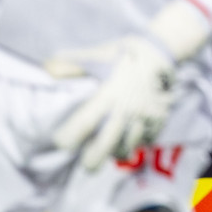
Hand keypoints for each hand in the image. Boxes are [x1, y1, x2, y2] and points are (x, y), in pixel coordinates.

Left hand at [47, 0, 210, 169]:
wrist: (164, 49)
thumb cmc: (127, 52)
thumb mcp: (100, 54)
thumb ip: (73, 64)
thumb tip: (47, 68)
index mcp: (108, 95)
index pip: (82, 126)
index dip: (66, 139)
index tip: (60, 140)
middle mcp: (126, 110)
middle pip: (103, 149)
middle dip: (90, 162)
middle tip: (84, 159)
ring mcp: (144, 117)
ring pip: (125, 150)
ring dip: (112, 153)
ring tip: (105, 148)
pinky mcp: (158, 120)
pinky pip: (144, 143)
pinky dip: (134, 144)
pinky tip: (126, 137)